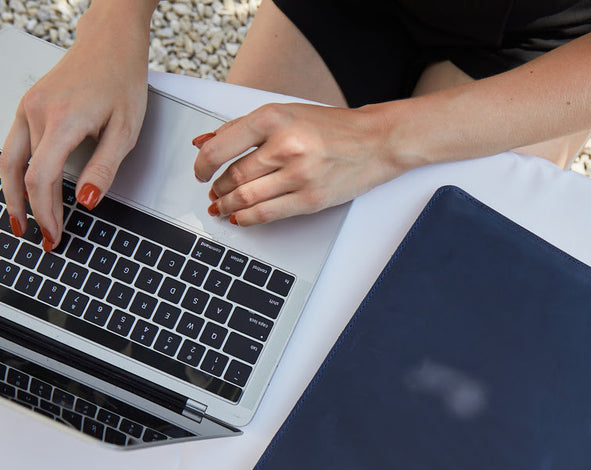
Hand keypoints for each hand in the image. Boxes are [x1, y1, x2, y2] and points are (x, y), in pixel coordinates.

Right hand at [0, 12, 149, 248]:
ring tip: (23, 221)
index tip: (54, 236)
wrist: (110, 44)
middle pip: (20, 174)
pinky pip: (14, 146)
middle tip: (41, 240)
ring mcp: (28, 107)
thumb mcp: (126, 132)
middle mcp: (36, 112)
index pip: (41, 179)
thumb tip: (88, 202)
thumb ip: (104, 169)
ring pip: (9, 160)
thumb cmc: (122, 82)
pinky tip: (24, 190)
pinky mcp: (28, 105)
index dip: (45, 212)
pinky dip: (16, 173)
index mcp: (62, 121)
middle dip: (29, 211)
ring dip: (14, 194)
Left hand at [193, 102, 404, 224]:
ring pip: (247, 198)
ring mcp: (299, 175)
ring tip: (221, 206)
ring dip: (228, 205)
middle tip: (213, 192)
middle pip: (234, 176)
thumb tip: (205, 143)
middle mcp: (286, 146)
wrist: (374, 142)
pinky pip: (268, 214)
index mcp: (274, 118)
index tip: (199, 172)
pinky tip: (240, 217)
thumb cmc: (331, 128)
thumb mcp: (285, 114)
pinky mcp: (310, 199)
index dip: (202, 165)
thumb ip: (243, 128)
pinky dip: (248, 218)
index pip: (222, 147)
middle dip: (218, 188)